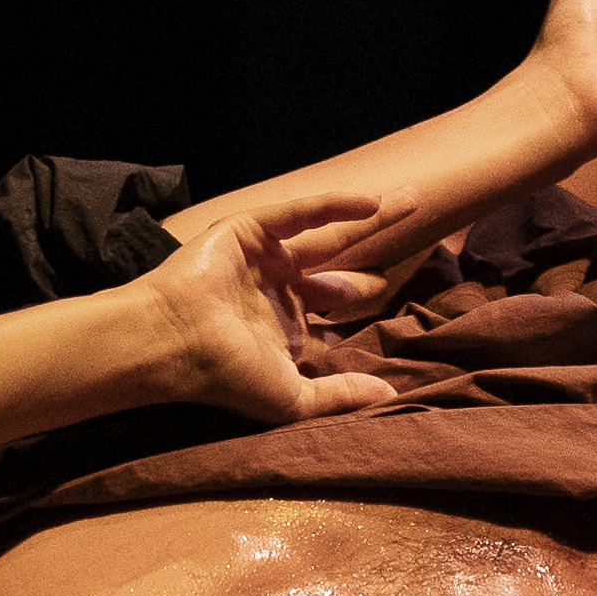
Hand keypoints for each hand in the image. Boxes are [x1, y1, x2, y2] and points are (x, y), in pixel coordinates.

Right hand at [140, 190, 407, 429]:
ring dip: (371, 216)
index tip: (403, 291)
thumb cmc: (227, 375)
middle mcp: (278, 289)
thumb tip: (391, 395)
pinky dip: (334, 204)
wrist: (175, 343)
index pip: (337, 308)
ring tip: (414, 199)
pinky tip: (372, 201)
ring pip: (329, 234)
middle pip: (342, 266)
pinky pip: (299, 213)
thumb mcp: (294, 396)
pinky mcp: (248, 231)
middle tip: (420, 237)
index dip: (369, 298)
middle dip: (377, 254)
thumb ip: (341, 394)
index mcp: (286, 326)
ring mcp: (264, 258)